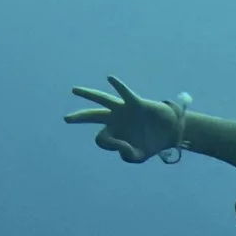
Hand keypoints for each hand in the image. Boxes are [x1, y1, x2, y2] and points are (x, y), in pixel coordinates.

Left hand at [65, 77, 184, 161]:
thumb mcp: (138, 156)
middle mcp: (115, 120)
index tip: (125, 148)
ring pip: (102, 101)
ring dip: (88, 95)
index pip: (101, 139)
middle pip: (92, 117)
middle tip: (66, 119)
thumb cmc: (151, 144)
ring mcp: (123, 110)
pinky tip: (109, 78)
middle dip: (79, 118)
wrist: (169, 133)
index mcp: (113, 133)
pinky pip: (125, 94)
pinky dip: (118, 86)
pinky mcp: (135, 103)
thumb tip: (120, 145)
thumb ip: (127, 156)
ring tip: (74, 91)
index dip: (111, 145)